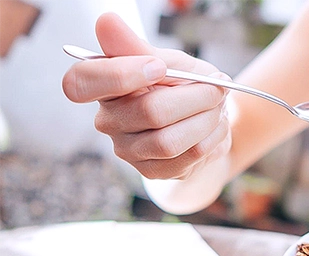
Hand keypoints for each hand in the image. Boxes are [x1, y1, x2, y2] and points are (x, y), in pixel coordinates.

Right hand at [62, 12, 230, 179]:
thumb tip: (106, 21)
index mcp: (103, 86)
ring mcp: (128, 150)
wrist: (207, 122)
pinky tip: (216, 125)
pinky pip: (188, 156)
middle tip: (217, 86)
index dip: (120, 75)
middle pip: (149, 111)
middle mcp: (108, 121)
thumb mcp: (166, 61)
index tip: (159, 67)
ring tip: (218, 106)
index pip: (80, 83)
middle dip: (196, 96)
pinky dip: (212, 136)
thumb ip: (138, 48)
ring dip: (207, 119)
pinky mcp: (153, 171)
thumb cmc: (180, 87)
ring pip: (170, 140)